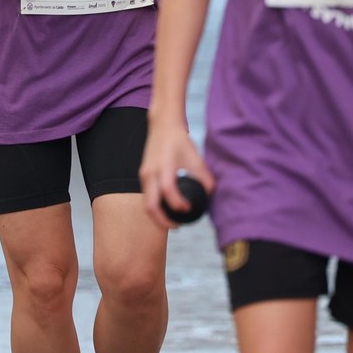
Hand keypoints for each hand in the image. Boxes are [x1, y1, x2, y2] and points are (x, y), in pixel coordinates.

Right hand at [140, 114, 214, 229]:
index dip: (178, 204)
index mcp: (164, 167)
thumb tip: (210, 196)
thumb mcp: (196, 158)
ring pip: (147, 204)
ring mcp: (144, 175)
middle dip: (163, 221)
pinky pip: (147, 197)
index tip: (189, 209)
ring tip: (172, 222)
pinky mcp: (143, 175)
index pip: (168, 191)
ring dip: (158, 217)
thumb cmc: (180, 141)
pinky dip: (155, 207)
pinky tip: (167, 209)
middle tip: (178, 226)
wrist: (162, 126)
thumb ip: (204, 178)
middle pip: (151, 206)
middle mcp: (150, 173)